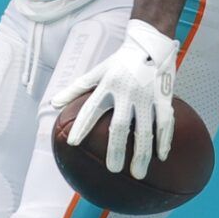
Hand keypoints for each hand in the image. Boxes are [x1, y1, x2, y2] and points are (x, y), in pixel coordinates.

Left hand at [49, 19, 177, 179]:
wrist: (150, 44)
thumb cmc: (119, 62)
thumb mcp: (97, 71)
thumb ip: (76, 89)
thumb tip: (53, 104)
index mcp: (107, 85)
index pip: (91, 108)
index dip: (82, 125)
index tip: (74, 142)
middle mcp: (126, 91)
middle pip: (120, 125)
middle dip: (116, 149)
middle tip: (113, 170)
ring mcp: (147, 95)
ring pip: (145, 128)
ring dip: (142, 153)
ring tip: (138, 174)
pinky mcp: (164, 97)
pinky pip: (165, 122)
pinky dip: (164, 140)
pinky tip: (161, 157)